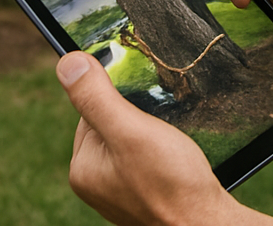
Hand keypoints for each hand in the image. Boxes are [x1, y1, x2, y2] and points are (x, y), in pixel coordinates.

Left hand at [56, 51, 245, 225]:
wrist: (206, 225)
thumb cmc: (170, 182)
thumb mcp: (130, 131)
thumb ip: (97, 98)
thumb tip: (67, 63)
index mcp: (83, 167)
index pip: (92, 107)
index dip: (122, 96)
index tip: (146, 104)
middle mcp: (96, 181)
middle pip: (113, 121)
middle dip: (139, 114)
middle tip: (163, 125)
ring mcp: (120, 189)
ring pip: (134, 137)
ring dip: (154, 130)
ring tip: (172, 142)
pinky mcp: (144, 193)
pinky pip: (147, 156)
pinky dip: (163, 148)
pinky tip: (177, 155)